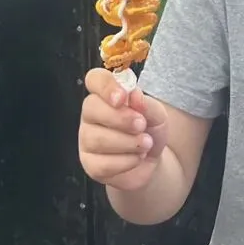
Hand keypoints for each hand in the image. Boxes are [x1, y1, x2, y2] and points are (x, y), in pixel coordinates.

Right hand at [78, 68, 169, 192]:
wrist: (152, 160)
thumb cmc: (150, 130)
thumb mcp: (157, 114)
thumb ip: (146, 103)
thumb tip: (134, 95)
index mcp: (105, 94)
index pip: (94, 80)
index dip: (105, 86)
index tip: (123, 97)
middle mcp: (91, 114)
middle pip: (90, 108)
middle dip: (120, 118)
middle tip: (141, 125)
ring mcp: (87, 140)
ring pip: (97, 138)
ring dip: (128, 142)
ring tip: (146, 143)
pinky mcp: (90, 165)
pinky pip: (102, 163)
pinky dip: (126, 161)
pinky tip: (137, 158)